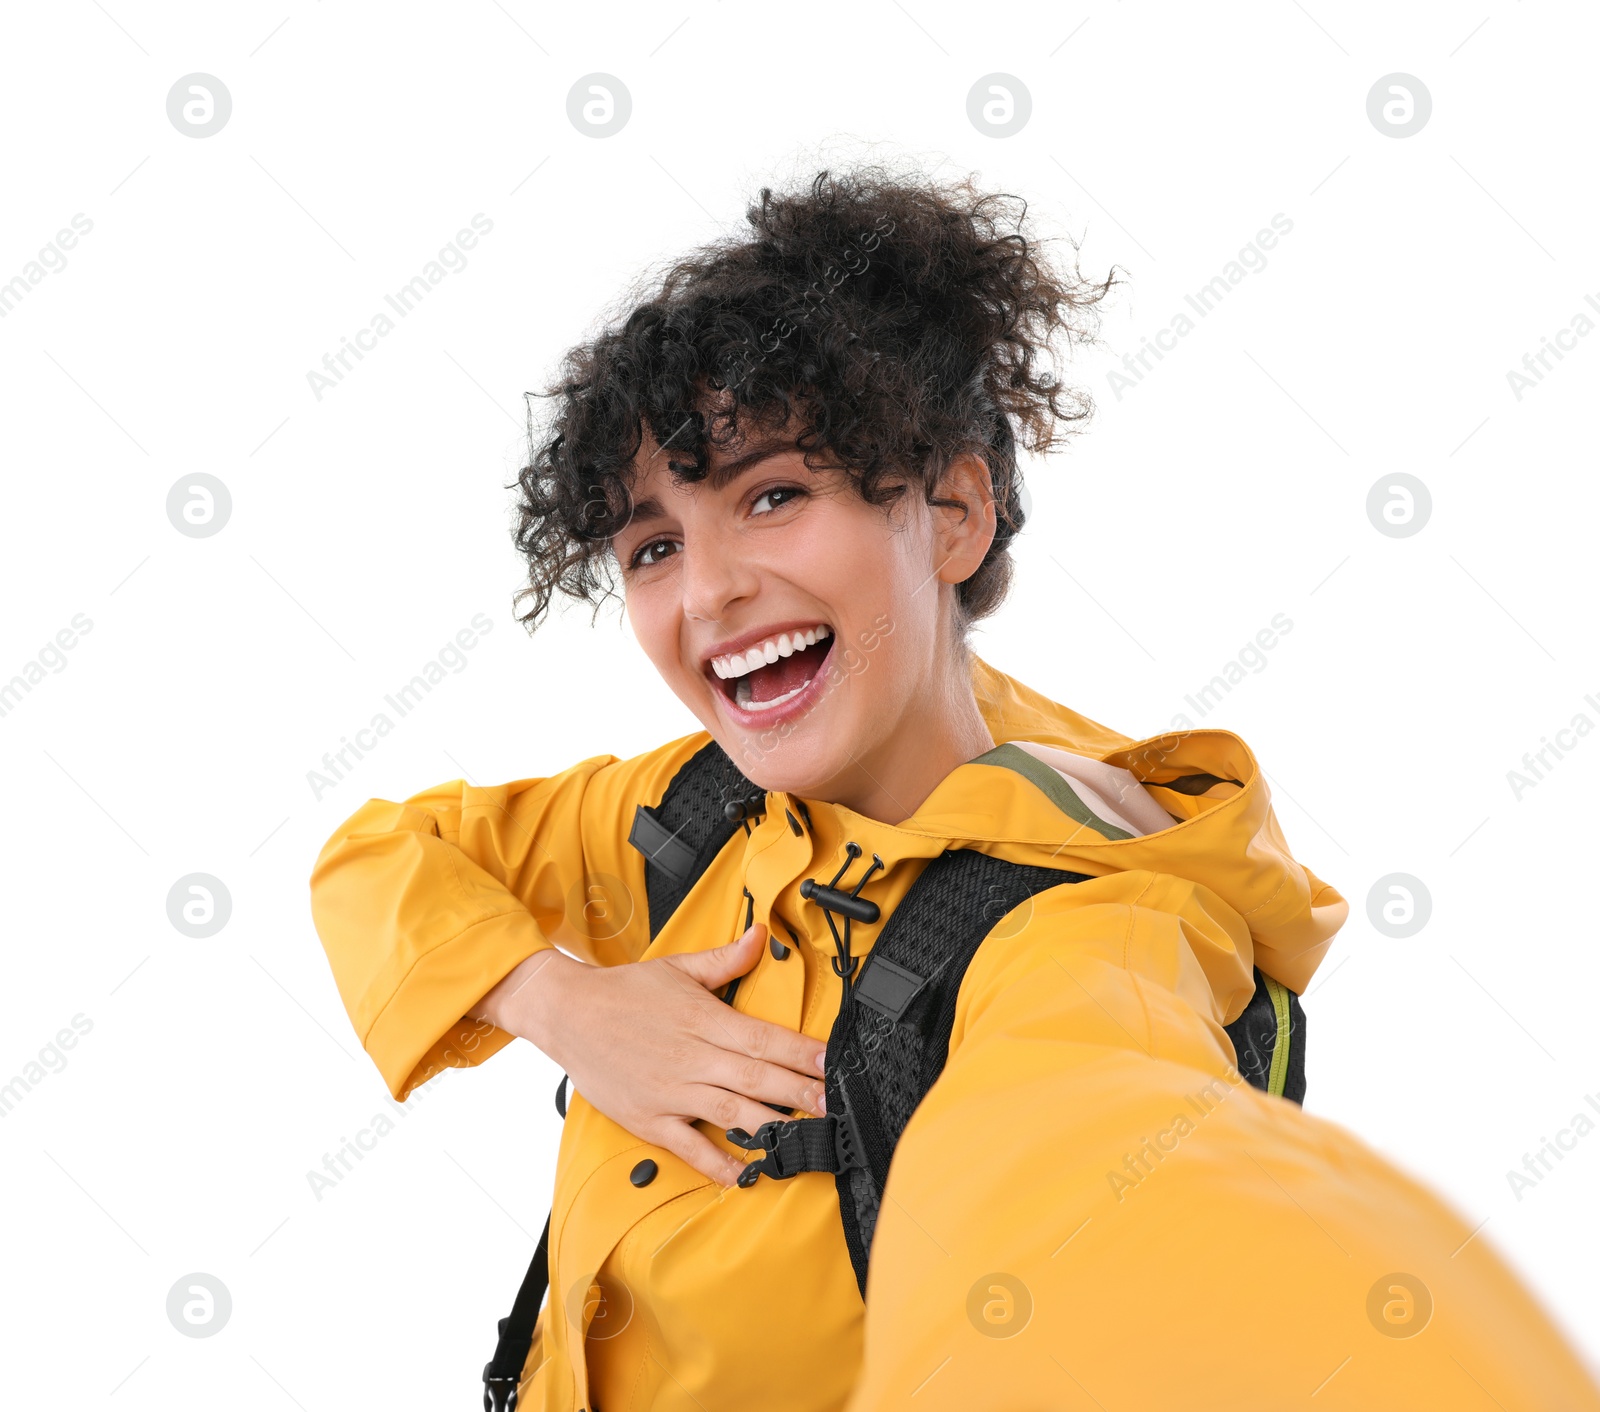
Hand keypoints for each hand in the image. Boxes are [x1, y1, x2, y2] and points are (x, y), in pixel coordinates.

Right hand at [476, 925, 827, 1187]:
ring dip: (770, 1127)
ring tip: (805, 1139)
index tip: (832, 1062)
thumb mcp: (678, 967)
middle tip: (834, 1105)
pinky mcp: (650, 1118)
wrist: (567, 1013)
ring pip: (731, 1113)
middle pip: (757, 1078)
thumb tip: (761, 934)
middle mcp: (692, 1057)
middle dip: (801, 1093)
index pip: (764, 1038)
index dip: (802, 1052)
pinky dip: (716, 1163)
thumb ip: (726, 959)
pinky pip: (689, 1146)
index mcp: (703, 1019)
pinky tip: (744, 1175)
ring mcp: (671, 1091)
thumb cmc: (623, 992)